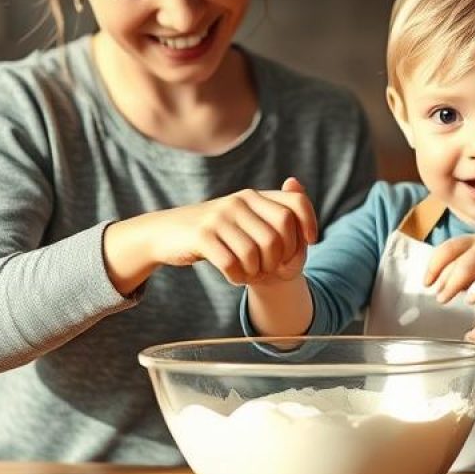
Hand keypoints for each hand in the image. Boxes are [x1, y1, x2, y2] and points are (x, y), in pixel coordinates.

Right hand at [147, 177, 316, 286]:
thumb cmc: (213, 231)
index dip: (309, 225)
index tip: (310, 244)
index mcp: (254, 196)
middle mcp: (239, 202)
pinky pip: (232, 263)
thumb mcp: (243, 219)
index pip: (296, 204)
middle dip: (279, 261)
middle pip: (279, 236)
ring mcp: (220, 217)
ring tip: (248, 274)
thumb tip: (309, 236)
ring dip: (255, 273)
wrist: (164, 232)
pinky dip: (237, 277)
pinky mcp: (202, 235)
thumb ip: (274, 222)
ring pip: (256, 254)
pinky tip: (233, 276)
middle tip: (268, 270)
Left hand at [424, 234, 474, 306]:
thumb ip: (455, 271)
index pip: (446, 249)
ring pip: (467, 269)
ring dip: (452, 286)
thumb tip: (435, 284)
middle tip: (438, 296)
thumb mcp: (473, 267)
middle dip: (443, 280)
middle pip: (455, 260)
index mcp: (471, 241)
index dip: (433, 266)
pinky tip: (470, 300)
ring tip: (445, 299)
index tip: (426, 283)